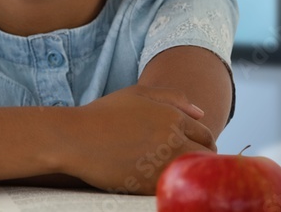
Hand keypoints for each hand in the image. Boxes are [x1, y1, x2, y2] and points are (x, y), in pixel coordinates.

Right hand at [66, 84, 215, 194]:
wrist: (75, 138)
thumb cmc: (104, 114)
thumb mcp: (137, 94)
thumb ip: (171, 97)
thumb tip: (201, 113)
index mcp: (173, 116)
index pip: (205, 135)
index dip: (201, 143)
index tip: (192, 149)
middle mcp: (173, 138)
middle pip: (206, 155)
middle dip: (200, 159)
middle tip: (185, 164)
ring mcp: (163, 162)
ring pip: (194, 174)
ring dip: (189, 174)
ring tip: (175, 174)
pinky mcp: (152, 183)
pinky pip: (175, 187)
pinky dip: (173, 185)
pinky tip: (159, 180)